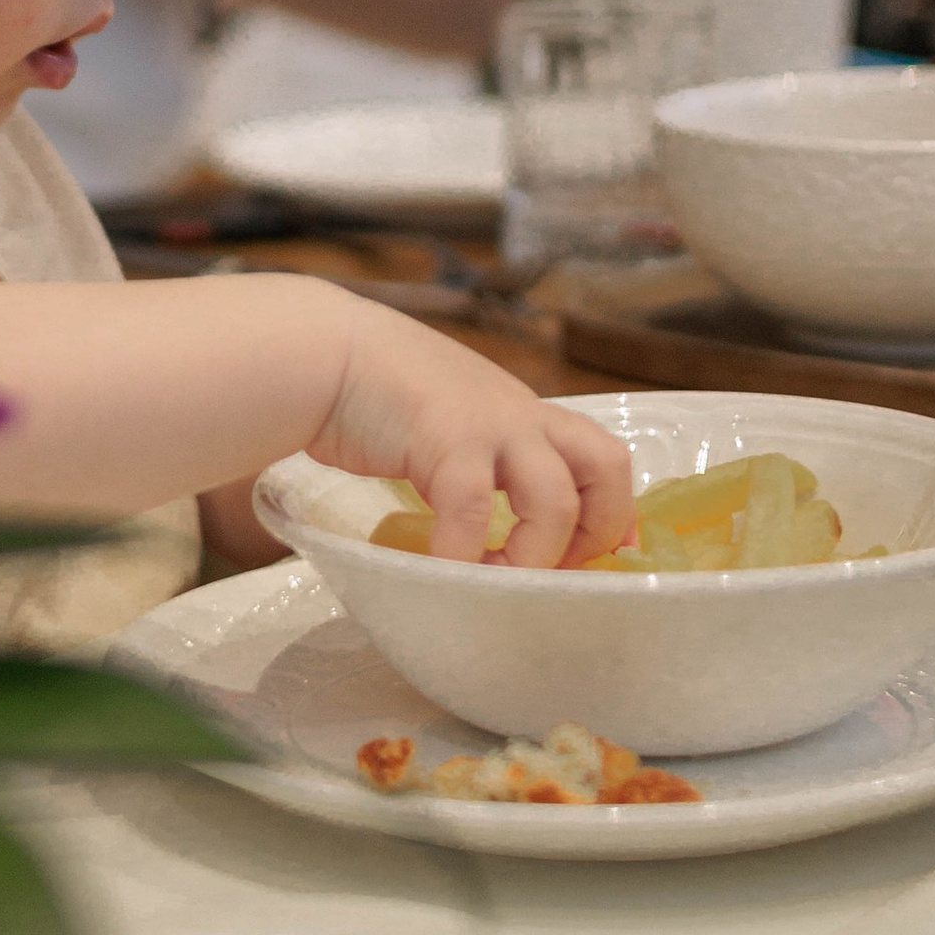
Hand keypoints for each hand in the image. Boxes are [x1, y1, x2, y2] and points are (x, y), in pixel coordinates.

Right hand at [310, 300, 634, 569]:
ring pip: (555, 500)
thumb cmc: (373, 392)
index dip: (612, 513)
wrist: (322, 352)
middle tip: (557, 570)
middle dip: (598, 530)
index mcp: (525, 413)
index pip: (602, 457)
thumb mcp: (447, 421)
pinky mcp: (446, 441)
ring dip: (534, 557)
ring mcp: (489, 425)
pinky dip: (461, 555)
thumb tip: (480, 530)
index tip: (598, 558)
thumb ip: (475, 460)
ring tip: (495, 582)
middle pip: (607, 467)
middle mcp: (521, 415)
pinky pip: (472, 513)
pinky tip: (440, 573)